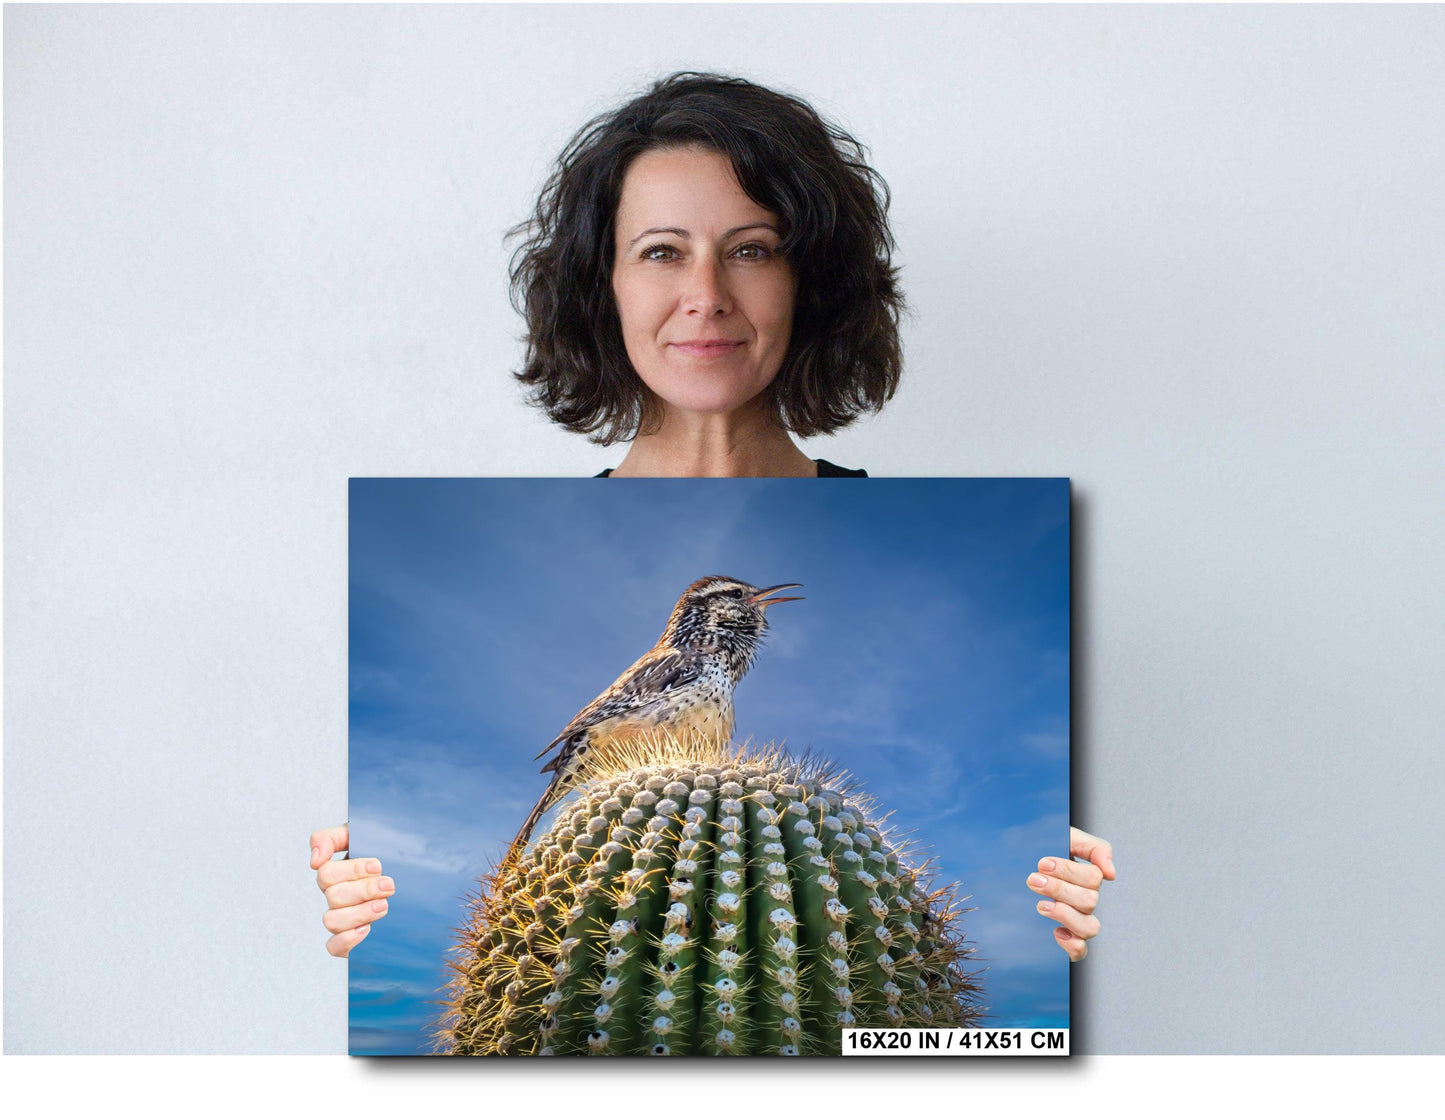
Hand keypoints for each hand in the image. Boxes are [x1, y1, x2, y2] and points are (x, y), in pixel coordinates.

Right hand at [310, 823, 394, 957]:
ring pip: (331, 921)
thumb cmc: (387, 855)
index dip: (352, 870)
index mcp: (336, 873)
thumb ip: (331, 838)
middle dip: (364, 890)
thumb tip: (314, 860)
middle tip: (388, 885)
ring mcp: (341, 918)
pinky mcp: (348, 940)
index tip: (377, 866)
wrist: (415, 881)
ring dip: (360, 913)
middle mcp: (336, 896)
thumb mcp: (362, 836)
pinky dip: (347, 940)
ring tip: (384, 905)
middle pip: (333, 896)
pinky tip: (367, 929)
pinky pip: (333, 947)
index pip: (327, 873)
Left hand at [1028, 827, 1114, 961]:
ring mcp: (1079, 918)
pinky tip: (1056, 932)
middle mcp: (1088, 899)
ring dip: (1065, 915)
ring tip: (1041, 905)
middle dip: (1059, 889)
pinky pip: (1080, 951)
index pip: (1093, 879)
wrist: (1024, 856)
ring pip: (1090, 928)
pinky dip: (1072, 946)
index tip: (1042, 863)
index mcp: (1090, 877)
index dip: (1068, 871)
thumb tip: (1111, 874)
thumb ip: (1095, 848)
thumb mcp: (1070, 837)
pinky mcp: (1067, 935)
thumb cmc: (1050, 846)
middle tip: (1034, 879)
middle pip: (1089, 901)